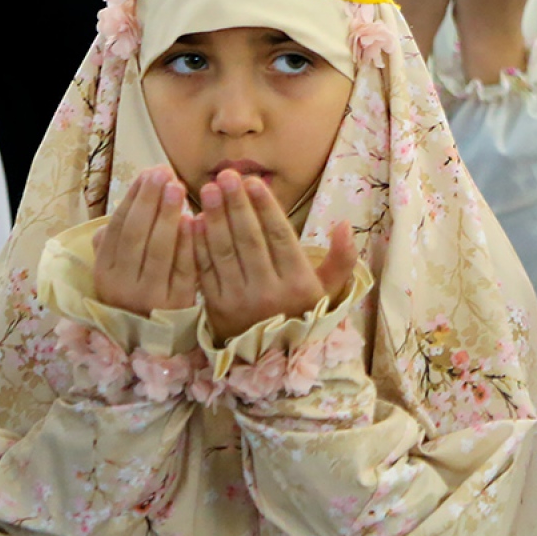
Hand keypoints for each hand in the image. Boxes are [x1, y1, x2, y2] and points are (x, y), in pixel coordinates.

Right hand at [93, 166, 198, 317]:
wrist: (153, 343)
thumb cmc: (137, 294)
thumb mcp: (117, 273)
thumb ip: (114, 245)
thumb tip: (114, 214)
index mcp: (104, 272)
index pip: (117, 229)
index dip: (132, 200)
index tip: (148, 174)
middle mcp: (122, 284)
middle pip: (135, 236)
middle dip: (149, 201)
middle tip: (163, 173)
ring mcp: (149, 296)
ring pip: (158, 251)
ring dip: (168, 217)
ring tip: (178, 188)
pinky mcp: (177, 305)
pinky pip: (183, 270)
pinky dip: (188, 244)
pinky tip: (196, 221)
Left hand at [194, 169, 356, 342]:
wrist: (272, 359)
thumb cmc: (302, 313)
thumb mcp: (329, 290)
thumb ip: (342, 258)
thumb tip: (344, 225)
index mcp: (298, 283)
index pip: (279, 237)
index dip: (265, 208)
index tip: (253, 181)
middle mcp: (268, 292)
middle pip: (249, 241)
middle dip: (236, 206)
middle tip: (224, 177)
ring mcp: (239, 301)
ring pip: (224, 254)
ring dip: (214, 219)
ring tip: (207, 191)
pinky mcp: (214, 309)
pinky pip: (204, 272)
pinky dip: (197, 246)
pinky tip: (192, 222)